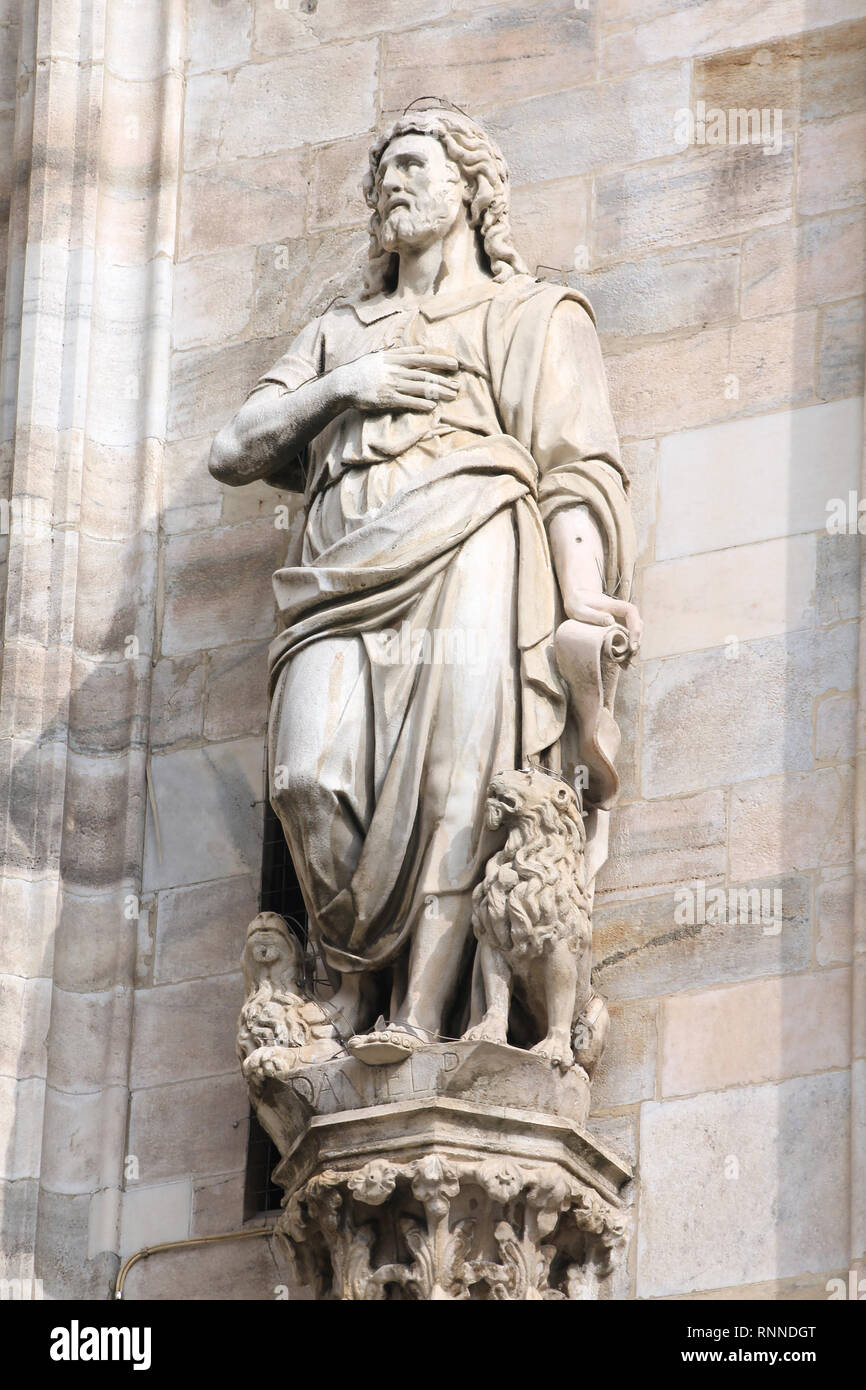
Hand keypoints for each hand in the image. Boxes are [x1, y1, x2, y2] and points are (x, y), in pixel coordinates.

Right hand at [332, 349, 458, 412]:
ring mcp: (392, 385)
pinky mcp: (387, 399)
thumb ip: (400, 352)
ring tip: (451, 395)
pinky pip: (407, 401)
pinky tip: (432, 406)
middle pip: (424, 374)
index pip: (422, 359)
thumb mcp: (381, 356)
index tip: (454, 364)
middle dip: (443, 379)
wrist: (344, 384)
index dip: (439, 361)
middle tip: (458, 384)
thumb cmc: (362, 370)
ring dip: (437, 392)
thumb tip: (420, 349)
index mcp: (394, 359)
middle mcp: (395, 371)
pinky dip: (421, 403)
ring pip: (419, 387)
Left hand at [565, 590, 641, 653]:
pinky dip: (626, 647)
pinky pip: (626, 636)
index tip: (632, 644)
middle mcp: (621, 612)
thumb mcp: (582, 609)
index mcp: (615, 605)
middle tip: (631, 656)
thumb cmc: (578, 603)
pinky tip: (623, 659)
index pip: (631, 612)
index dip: (635, 628)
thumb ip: (595, 616)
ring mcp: (620, 619)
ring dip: (633, 646)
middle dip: (636, 641)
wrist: (577, 598)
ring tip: (628, 661)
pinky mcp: (617, 627)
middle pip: (637, 624)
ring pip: (633, 632)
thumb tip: (611, 622)